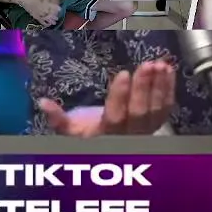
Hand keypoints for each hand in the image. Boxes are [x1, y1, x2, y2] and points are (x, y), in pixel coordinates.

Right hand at [18, 0, 60, 26]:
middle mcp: (41, 8)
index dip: (55, 8)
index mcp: (42, 2)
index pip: (50, 6)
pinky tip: (47, 25)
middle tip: (57, 18)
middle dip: (53, 16)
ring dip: (50, 20)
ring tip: (54, 23)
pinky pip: (39, 20)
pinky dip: (43, 22)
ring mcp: (37, 12)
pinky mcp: (34, 15)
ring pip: (45, 17)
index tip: (60, 9)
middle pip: (48, 13)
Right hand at [38, 60, 176, 136]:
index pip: (115, 116)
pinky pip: (166, 108)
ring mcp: (147, 131)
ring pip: (157, 110)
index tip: (123, 74)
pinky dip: (169, 89)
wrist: (109, 147)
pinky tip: (169, 71)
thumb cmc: (87, 135)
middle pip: (140, 112)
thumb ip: (57, 118)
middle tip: (146, 65)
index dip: (120, 96)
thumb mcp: (70, 130)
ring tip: (160, 64)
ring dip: (159, 86)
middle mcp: (130, 135)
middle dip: (144, 87)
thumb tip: (42, 101)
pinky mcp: (158, 124)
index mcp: (107, 135)